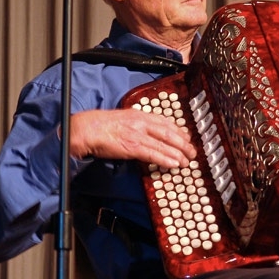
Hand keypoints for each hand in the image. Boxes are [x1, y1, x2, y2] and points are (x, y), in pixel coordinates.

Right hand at [67, 108, 196, 167]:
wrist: (86, 129)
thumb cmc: (101, 126)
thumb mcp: (123, 119)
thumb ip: (137, 125)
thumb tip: (147, 134)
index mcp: (139, 115)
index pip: (165, 122)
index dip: (179, 130)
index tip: (187, 137)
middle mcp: (141, 122)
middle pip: (169, 132)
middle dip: (183, 143)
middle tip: (192, 152)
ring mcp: (137, 134)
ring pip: (164, 143)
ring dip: (178, 153)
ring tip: (187, 161)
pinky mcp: (132, 146)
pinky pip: (153, 153)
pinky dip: (165, 159)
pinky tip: (174, 164)